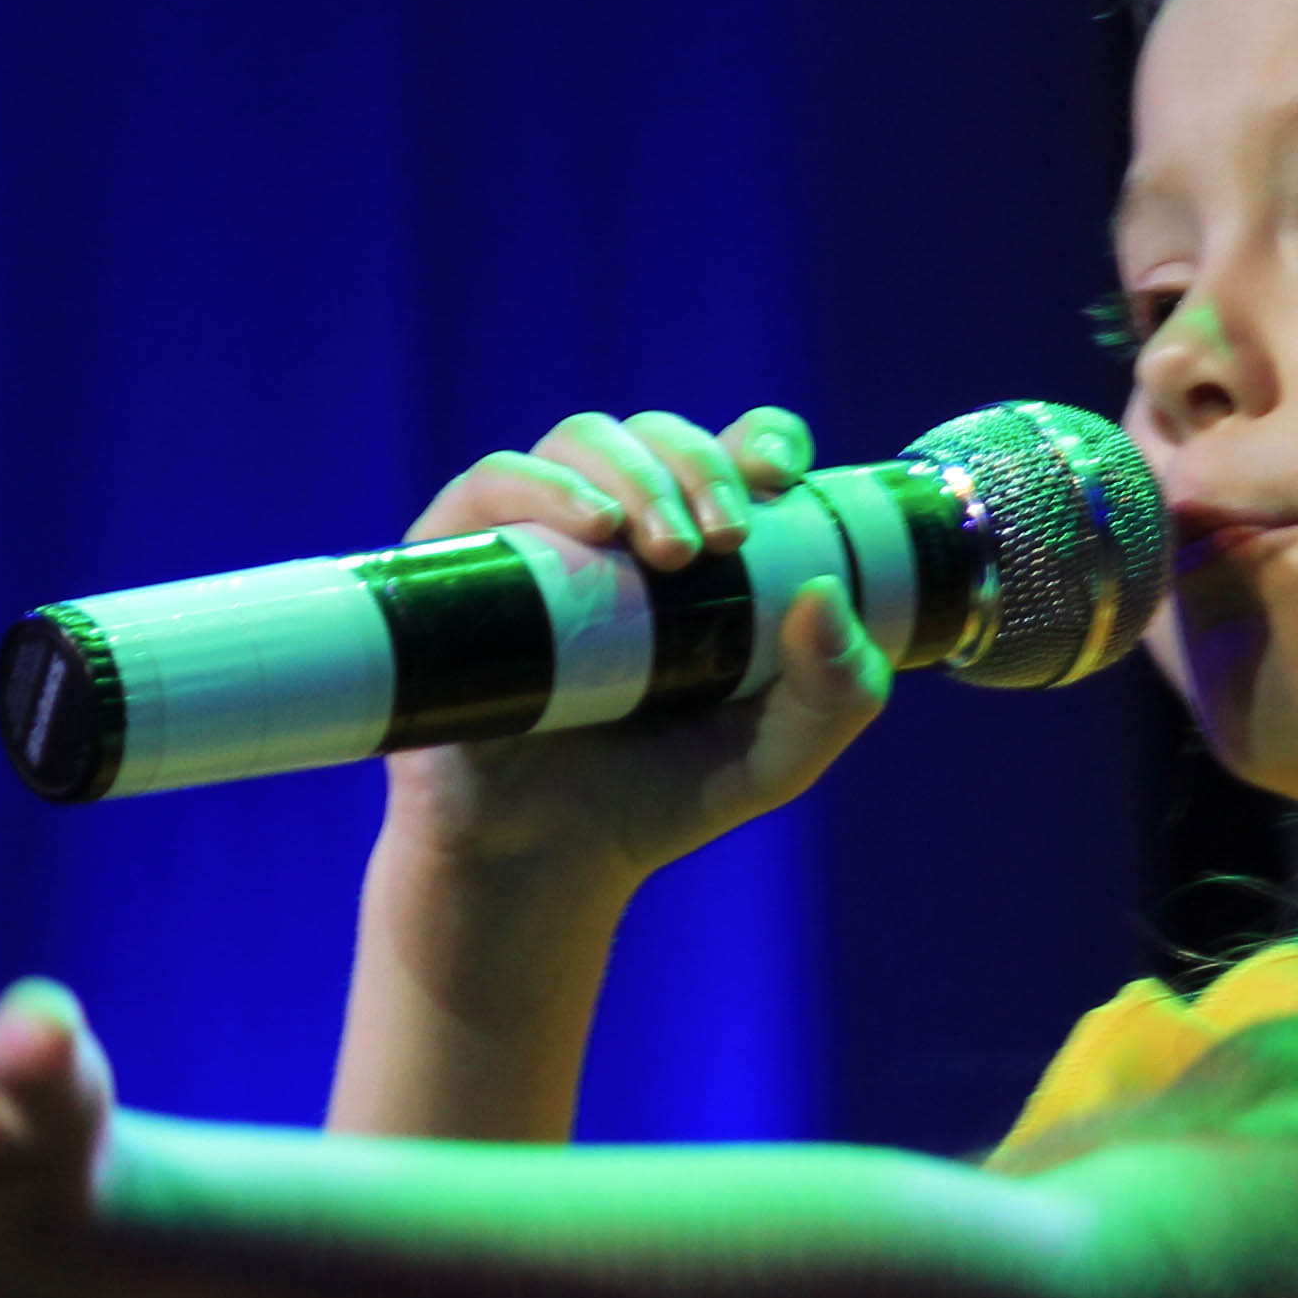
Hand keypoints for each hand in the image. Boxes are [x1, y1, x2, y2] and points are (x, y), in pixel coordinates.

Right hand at [377, 403, 890, 895]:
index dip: (763, 437)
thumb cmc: (660, 799)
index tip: (783, 476)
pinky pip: (494, 484)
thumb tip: (825, 593)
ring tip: (669, 549)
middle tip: (725, 539)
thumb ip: (837, 694)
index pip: (735, 451)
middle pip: (659, 436)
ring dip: (636, 473)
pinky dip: (546, 486)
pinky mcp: (460, 562)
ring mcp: (535, 537)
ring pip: (582, 442)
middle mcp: (616, 529)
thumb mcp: (777, 759)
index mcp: (698, 551)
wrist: (542, 862)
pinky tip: (593, 529)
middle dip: (699, 467)